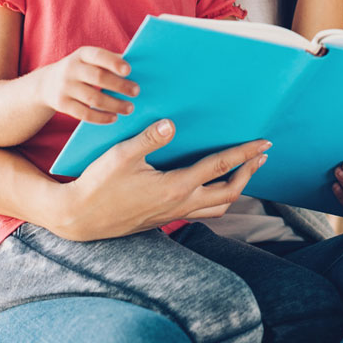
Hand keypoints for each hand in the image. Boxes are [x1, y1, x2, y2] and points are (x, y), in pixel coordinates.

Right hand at [38, 46, 138, 123]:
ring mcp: (64, 87)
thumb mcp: (91, 59)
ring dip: (114, 104)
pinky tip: (114, 118)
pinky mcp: (62, 104)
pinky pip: (83, 113)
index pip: (98, 55)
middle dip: (119, 85)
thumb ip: (111, 61)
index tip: (129, 70)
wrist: (48, 83)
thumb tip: (141, 66)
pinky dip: (101, 117)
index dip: (113, 62)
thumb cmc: (82, 69)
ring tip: (130, 108)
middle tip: (136, 91)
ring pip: (92, 98)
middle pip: (98, 77)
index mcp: (82, 54)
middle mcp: (71, 69)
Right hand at [54, 119, 269, 240]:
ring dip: (236, 189)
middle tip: (262, 156)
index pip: (220, 166)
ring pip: (217, 207)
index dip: (245, 154)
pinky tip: (210, 186)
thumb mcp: (121, 155)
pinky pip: (201, 212)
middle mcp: (180, 204)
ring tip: (244, 171)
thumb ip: (149, 138)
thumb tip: (172, 123)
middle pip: (229, 193)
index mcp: (175, 186)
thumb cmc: (98, 185)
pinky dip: (216, 199)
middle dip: (249, 173)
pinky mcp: (164, 218)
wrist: (79, 218)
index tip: (264, 144)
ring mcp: (172, 214)